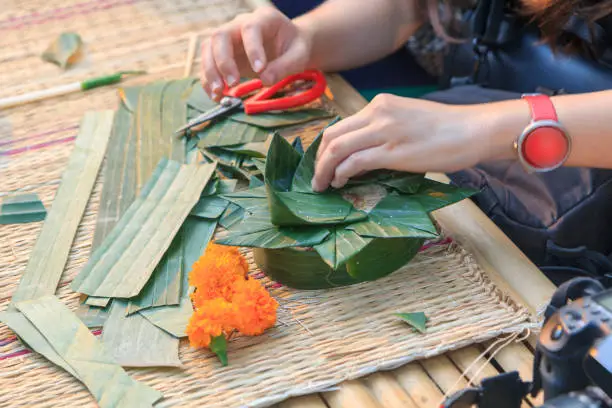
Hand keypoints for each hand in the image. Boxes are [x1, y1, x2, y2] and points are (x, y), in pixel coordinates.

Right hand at [200, 7, 312, 100]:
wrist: (287, 48)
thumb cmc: (294, 48)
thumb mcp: (298, 56)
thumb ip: (285, 66)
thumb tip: (265, 80)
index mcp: (263, 18)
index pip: (251, 29)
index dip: (252, 49)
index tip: (259, 70)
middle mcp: (240, 24)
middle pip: (220, 36)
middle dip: (224, 62)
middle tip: (233, 84)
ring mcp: (229, 38)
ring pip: (208, 49)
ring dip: (210, 72)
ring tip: (220, 93)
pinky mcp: (222, 54)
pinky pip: (208, 64)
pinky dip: (208, 81)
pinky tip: (216, 96)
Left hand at [312, 94, 487, 191]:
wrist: (473, 129)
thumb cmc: (446, 128)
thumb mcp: (407, 119)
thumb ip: (383, 130)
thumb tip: (363, 155)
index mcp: (380, 104)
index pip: (340, 125)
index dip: (325, 147)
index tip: (322, 164)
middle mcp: (377, 113)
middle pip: (331, 136)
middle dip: (318, 160)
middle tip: (317, 179)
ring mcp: (383, 131)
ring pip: (337, 150)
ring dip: (324, 171)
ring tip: (323, 186)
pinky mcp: (392, 152)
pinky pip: (354, 162)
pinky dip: (341, 174)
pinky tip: (341, 183)